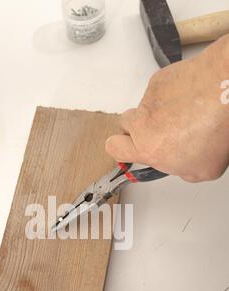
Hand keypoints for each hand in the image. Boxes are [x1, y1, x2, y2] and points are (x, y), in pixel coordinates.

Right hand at [106, 36, 228, 181]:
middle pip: (125, 125)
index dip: (120, 150)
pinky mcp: (160, 79)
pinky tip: (190, 98)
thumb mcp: (204, 170)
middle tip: (159, 132)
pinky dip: (171, 94)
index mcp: (148, 148)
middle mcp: (143, 122)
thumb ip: (182, 170)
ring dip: (159, 112)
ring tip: (185, 113)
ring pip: (145, 107)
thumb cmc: (216, 128)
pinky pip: (159, 90)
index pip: (114, 148)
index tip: (129, 151)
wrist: (224, 91)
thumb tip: (184, 166)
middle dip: (139, 129)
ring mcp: (150, 99)